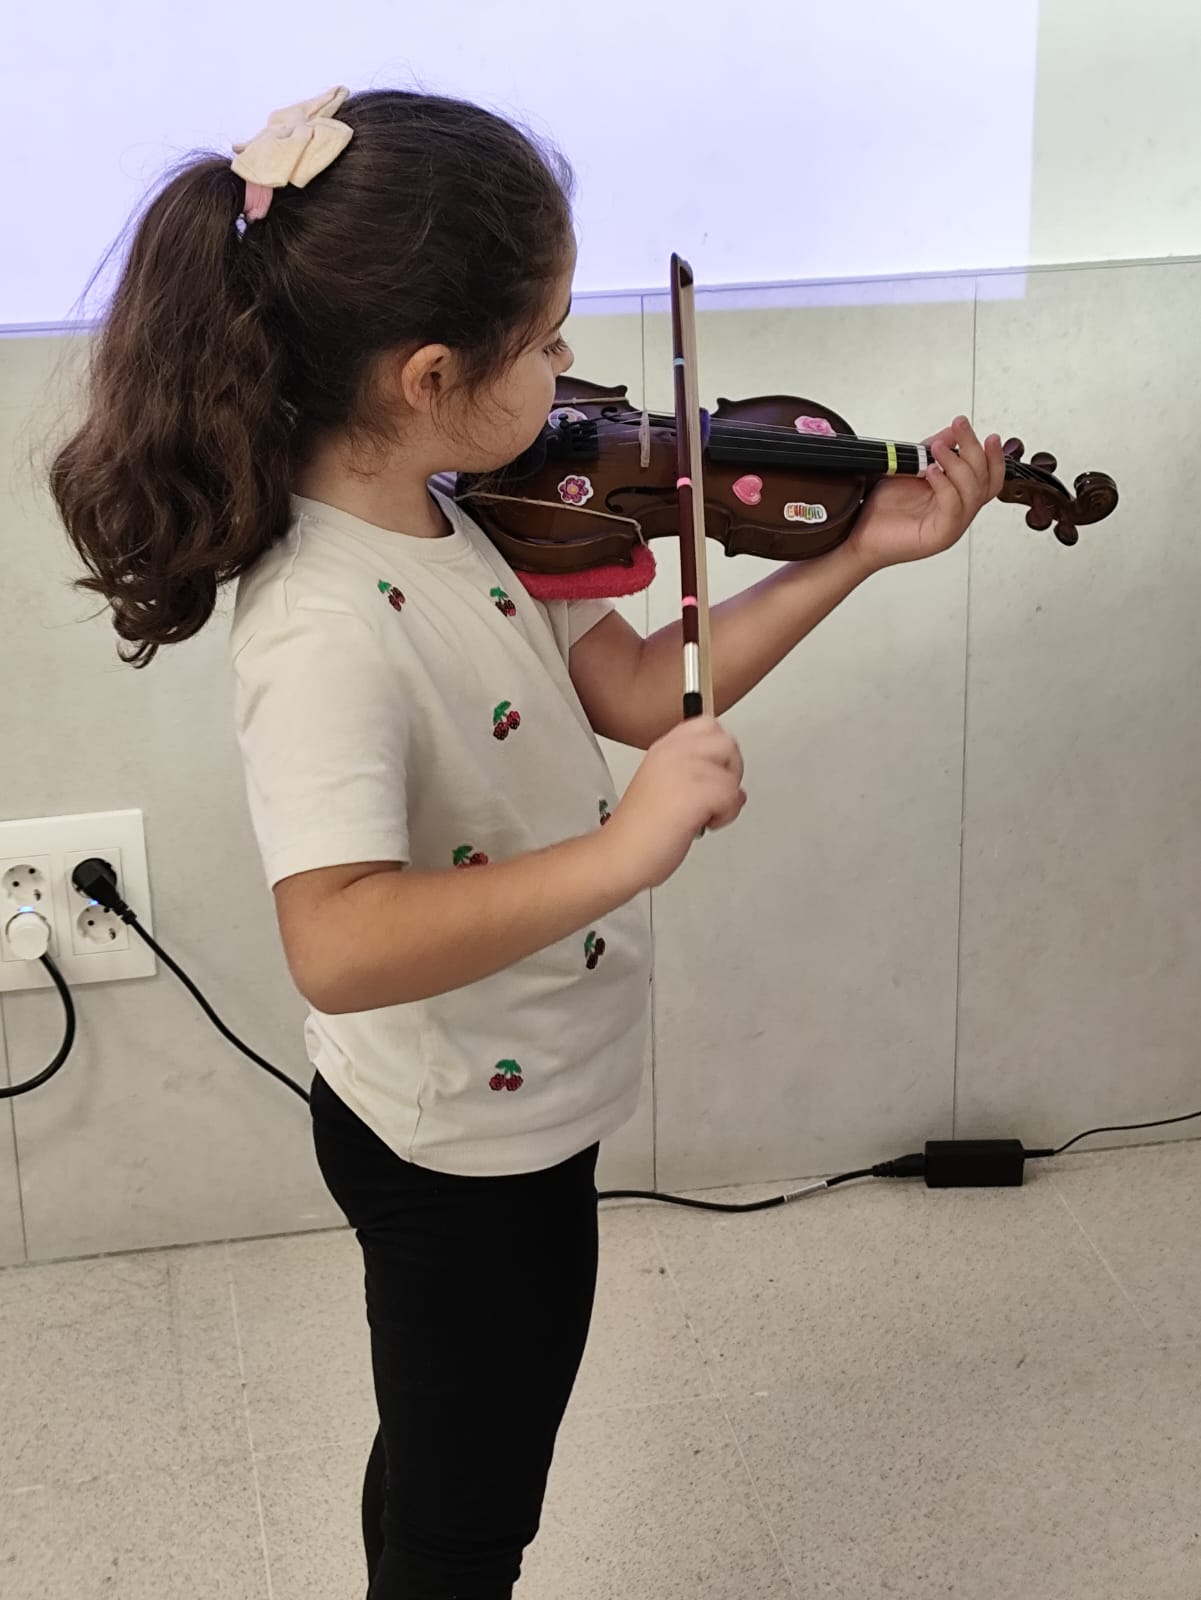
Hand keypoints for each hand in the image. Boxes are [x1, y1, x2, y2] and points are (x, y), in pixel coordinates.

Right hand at [605, 716, 745, 891]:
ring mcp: (683, 770)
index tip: (710, 776)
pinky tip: (704, 824)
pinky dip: (727, 814)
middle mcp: (672, 754)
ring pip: (733, 772)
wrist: (618, 856)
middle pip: (726, 742)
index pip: (707, 725)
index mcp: (663, 749)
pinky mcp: (694, 793)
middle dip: (730, 771)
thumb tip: (729, 782)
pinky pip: (733, 794)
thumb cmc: (638, 832)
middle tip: (714, 796)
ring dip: (728, 798)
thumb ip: (692, 775)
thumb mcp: (662, 786)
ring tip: (705, 814)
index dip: (719, 751)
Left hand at [846, 417, 1005, 573]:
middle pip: (983, 480)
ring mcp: (950, 525)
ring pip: (973, 492)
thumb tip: (951, 432)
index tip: (986, 434)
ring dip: (958, 464)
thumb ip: (930, 451)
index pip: (988, 478)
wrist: (859, 535)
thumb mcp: (909, 470)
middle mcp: (957, 511)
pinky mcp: (938, 536)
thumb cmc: (881, 510)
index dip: (993, 456)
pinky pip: (953, 508)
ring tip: (938, 449)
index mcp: (955, 497)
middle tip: (959, 427)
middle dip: (973, 449)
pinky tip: (932, 472)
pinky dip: (945, 486)